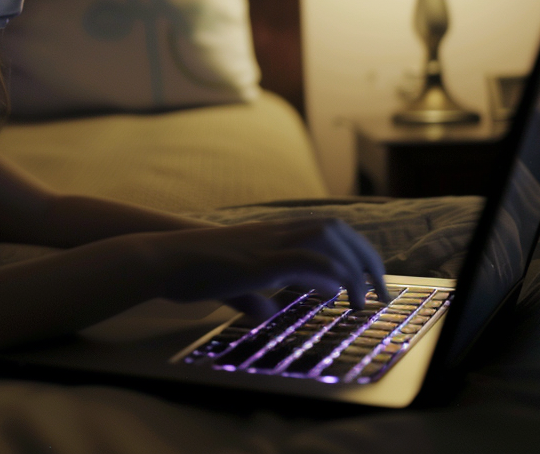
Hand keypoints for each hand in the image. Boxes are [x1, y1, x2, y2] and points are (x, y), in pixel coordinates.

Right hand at [132, 217, 387, 320]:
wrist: (160, 258)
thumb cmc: (189, 270)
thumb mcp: (230, 283)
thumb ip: (251, 296)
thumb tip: (265, 312)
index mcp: (270, 234)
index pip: (327, 228)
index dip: (354, 249)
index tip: (368, 277)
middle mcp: (273, 233)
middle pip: (335, 228)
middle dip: (365, 257)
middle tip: (379, 290)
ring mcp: (266, 244)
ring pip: (326, 239)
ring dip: (351, 267)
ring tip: (360, 298)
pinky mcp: (257, 263)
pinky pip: (302, 261)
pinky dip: (325, 274)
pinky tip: (332, 293)